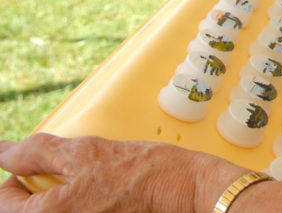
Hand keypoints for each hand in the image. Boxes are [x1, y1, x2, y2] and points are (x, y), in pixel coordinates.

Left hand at [0, 134, 239, 212]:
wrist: (186, 192)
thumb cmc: (142, 173)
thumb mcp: (86, 152)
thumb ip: (37, 152)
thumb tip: (4, 152)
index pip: (4, 202)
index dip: (18, 180)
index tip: (37, 170)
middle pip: (30, 211)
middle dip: (42, 194)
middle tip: (70, 179)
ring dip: (64, 201)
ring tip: (92, 189)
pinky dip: (84, 208)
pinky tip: (104, 200)